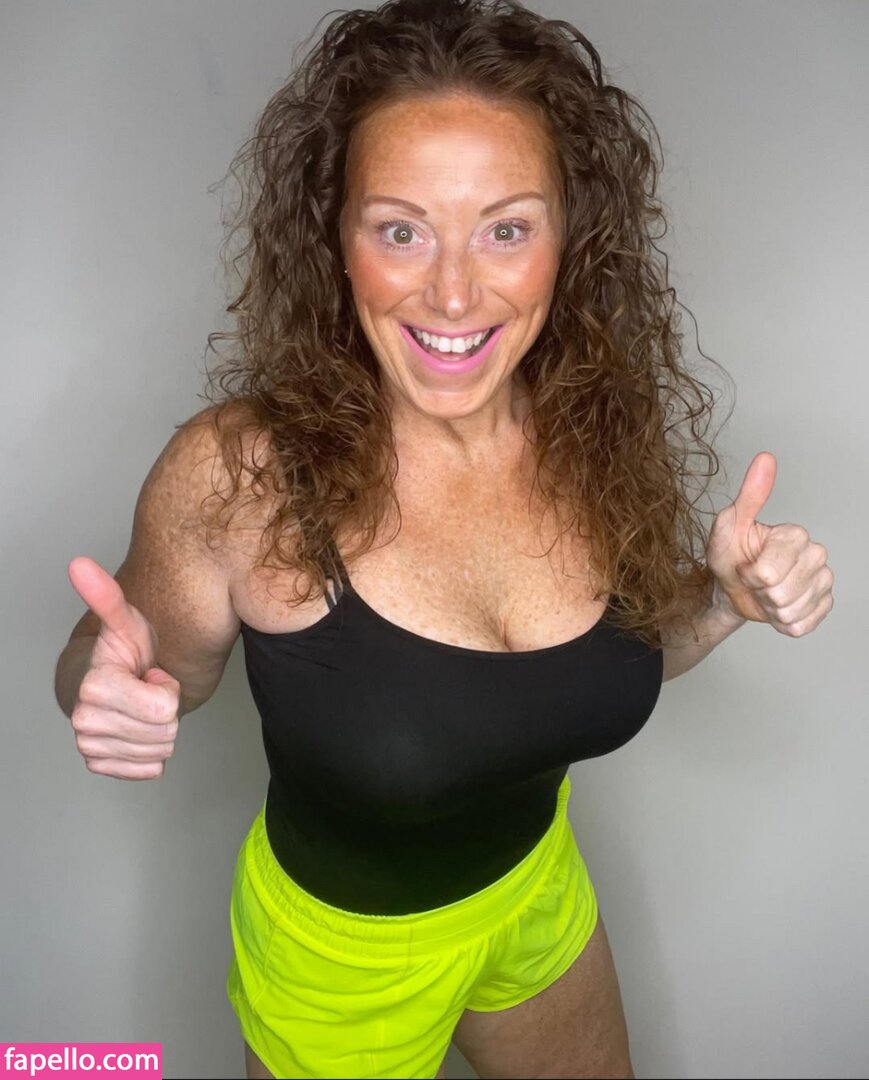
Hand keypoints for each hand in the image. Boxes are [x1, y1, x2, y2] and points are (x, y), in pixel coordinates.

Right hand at [67, 556, 180, 778]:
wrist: (109, 683)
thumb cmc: (124, 653)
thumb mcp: (126, 622)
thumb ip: (108, 596)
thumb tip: (80, 564)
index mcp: (95, 688)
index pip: (164, 709)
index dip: (165, 687)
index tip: (146, 673)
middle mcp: (86, 722)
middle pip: (166, 731)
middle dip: (164, 709)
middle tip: (145, 689)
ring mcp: (92, 748)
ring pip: (160, 750)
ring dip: (159, 729)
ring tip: (141, 705)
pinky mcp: (102, 767)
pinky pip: (151, 769)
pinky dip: (152, 751)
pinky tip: (138, 728)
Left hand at [705, 452, 833, 635]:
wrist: (731, 589)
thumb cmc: (730, 556)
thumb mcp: (728, 527)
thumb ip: (749, 496)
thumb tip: (765, 459)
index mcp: (794, 535)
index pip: (769, 571)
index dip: (749, 575)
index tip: (744, 565)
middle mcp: (815, 554)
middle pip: (782, 593)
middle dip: (760, 592)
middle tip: (754, 581)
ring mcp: (822, 580)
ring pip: (791, 610)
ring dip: (769, 608)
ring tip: (763, 593)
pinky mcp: (823, 604)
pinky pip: (801, 625)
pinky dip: (782, 622)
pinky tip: (776, 608)